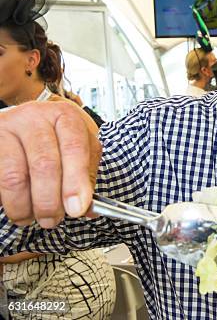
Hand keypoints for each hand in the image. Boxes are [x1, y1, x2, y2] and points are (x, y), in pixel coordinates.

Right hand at [0, 102, 99, 227]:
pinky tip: (16, 207)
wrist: (23, 121)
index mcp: (65, 117)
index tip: (77, 209)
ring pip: (14, 176)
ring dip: (24, 206)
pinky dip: (6, 201)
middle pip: (44, 164)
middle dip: (50, 201)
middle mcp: (35, 118)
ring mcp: (7, 128)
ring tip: (31, 218)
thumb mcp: (78, 149)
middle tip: (53, 220)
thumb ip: (85, 177)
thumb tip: (88, 210)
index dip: (76, 182)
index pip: (74, 148)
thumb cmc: (56, 139)